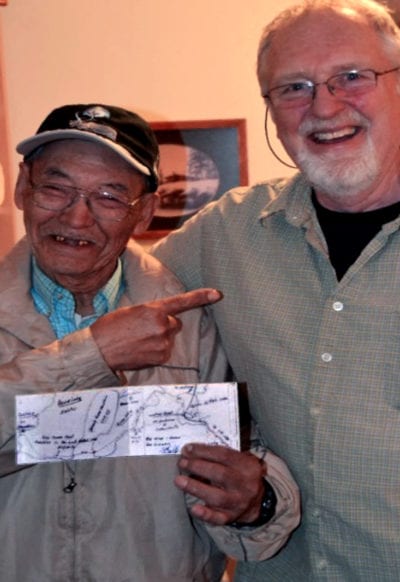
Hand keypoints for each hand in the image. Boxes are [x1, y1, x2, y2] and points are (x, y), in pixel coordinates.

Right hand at [91, 288, 221, 370]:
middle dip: (164, 326)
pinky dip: (155, 352)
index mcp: (154, 309)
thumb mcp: (132, 312)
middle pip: (174, 324)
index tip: (218, 294)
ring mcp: (163, 341)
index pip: (182, 301)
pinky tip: (139, 351)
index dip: (201, 297)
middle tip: (142, 330)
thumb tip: (164, 321)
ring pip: (168, 339)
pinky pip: (164, 352)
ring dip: (158, 340)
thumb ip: (151, 314)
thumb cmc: (110, 328)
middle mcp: (162, 324)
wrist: (98, 349)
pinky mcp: (161, 356)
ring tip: (137, 342)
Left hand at [175, 443, 265, 525]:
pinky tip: (194, 509)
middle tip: (182, 462)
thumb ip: (220, 456)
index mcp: (248, 466)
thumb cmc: (241, 474)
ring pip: (217, 497)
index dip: (204, 451)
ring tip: (179, 481)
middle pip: (220, 474)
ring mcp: (239, 502)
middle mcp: (245, 484)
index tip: (188, 449)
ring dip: (196, 488)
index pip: (224, 455)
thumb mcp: (239, 461)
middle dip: (198, 467)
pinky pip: (219, 518)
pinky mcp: (231, 517)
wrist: (256, 501)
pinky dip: (206, 514)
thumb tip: (192, 453)